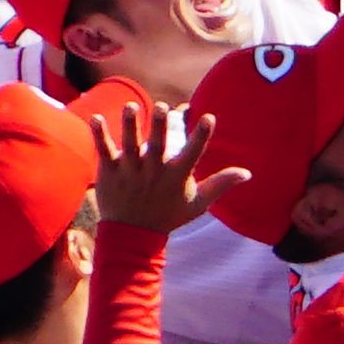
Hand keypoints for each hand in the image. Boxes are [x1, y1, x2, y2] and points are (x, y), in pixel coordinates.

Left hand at [91, 100, 245, 231]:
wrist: (132, 236)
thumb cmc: (168, 216)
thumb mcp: (198, 203)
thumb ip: (221, 184)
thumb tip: (247, 173)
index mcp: (176, 176)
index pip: (193, 153)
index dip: (201, 135)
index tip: (208, 118)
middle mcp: (153, 172)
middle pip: (157, 145)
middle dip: (159, 126)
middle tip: (162, 107)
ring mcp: (130, 172)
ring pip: (129, 145)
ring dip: (129, 125)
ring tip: (130, 106)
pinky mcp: (109, 173)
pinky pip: (104, 151)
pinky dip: (99, 136)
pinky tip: (96, 118)